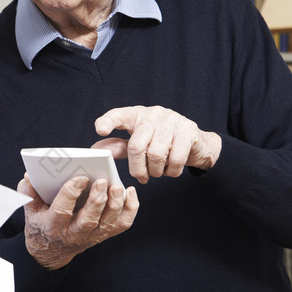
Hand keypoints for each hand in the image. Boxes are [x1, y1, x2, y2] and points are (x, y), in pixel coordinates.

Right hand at [18, 173, 137, 269]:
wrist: (51, 251)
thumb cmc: (41, 224)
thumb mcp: (30, 209)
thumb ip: (28, 192)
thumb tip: (30, 176)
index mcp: (53, 225)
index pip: (62, 211)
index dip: (70, 194)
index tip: (79, 178)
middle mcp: (74, 233)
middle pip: (89, 219)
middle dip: (97, 200)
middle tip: (102, 181)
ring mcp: (92, 235)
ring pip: (108, 223)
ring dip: (115, 204)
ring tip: (117, 185)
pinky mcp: (104, 234)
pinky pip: (122, 225)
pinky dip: (130, 209)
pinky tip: (129, 192)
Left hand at [93, 105, 221, 183]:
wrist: (195, 143)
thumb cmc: (160, 142)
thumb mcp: (137, 142)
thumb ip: (119, 146)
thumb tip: (96, 150)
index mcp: (136, 115)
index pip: (118, 115)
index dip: (108, 121)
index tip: (100, 130)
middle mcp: (153, 114)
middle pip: (136, 146)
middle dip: (137, 168)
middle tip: (141, 177)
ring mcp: (172, 121)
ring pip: (156, 154)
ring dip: (155, 171)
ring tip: (157, 172)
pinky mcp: (188, 131)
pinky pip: (176, 158)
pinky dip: (171, 171)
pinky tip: (171, 169)